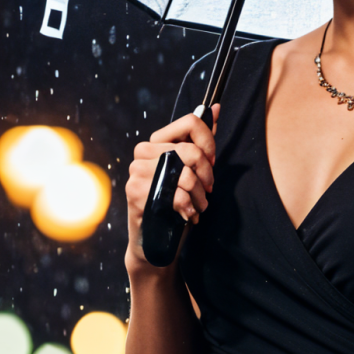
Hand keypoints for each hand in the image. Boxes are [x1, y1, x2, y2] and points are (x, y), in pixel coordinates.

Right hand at [124, 105, 217, 277]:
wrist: (156, 244)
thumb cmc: (174, 206)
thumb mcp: (192, 172)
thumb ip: (202, 141)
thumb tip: (217, 108)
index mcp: (156, 143)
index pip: (190, 122)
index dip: (209, 142)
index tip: (212, 161)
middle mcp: (143, 153)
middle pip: (191, 150)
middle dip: (207, 174)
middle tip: (208, 191)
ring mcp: (137, 173)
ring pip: (185, 174)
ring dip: (199, 196)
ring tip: (197, 207)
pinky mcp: (136, 194)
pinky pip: (176, 194)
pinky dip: (189, 208)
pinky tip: (186, 216)